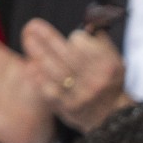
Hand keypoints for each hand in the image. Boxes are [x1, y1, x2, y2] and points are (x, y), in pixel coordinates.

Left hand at [20, 18, 129, 132]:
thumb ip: (100, 40)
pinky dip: (39, 78)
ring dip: (38, 53)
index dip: (75, 39)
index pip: (84, 45)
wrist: (113, 118)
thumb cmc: (110, 82)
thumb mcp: (114, 59)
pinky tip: (30, 67)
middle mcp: (95, 80)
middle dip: (47, 38)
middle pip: (66, 54)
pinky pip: (49, 90)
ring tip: (27, 40)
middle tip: (31, 26)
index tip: (71, 39)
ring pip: (55, 70)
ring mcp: (81, 95)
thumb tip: (87, 24)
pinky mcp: (69, 108)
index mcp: (108, 66)